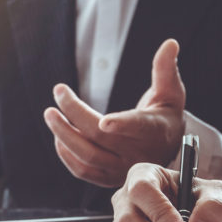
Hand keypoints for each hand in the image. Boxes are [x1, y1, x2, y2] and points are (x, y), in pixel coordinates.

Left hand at [44, 39, 185, 186]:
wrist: (164, 149)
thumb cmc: (165, 115)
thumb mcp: (171, 92)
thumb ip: (166, 69)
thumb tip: (170, 43)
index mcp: (155, 130)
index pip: (138, 127)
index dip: (122, 125)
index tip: (105, 121)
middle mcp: (138, 154)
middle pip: (101, 137)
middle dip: (75, 114)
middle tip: (59, 93)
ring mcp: (122, 169)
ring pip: (87, 156)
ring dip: (64, 135)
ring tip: (50, 114)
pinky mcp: (108, 178)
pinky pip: (82, 171)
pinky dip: (66, 154)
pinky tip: (58, 135)